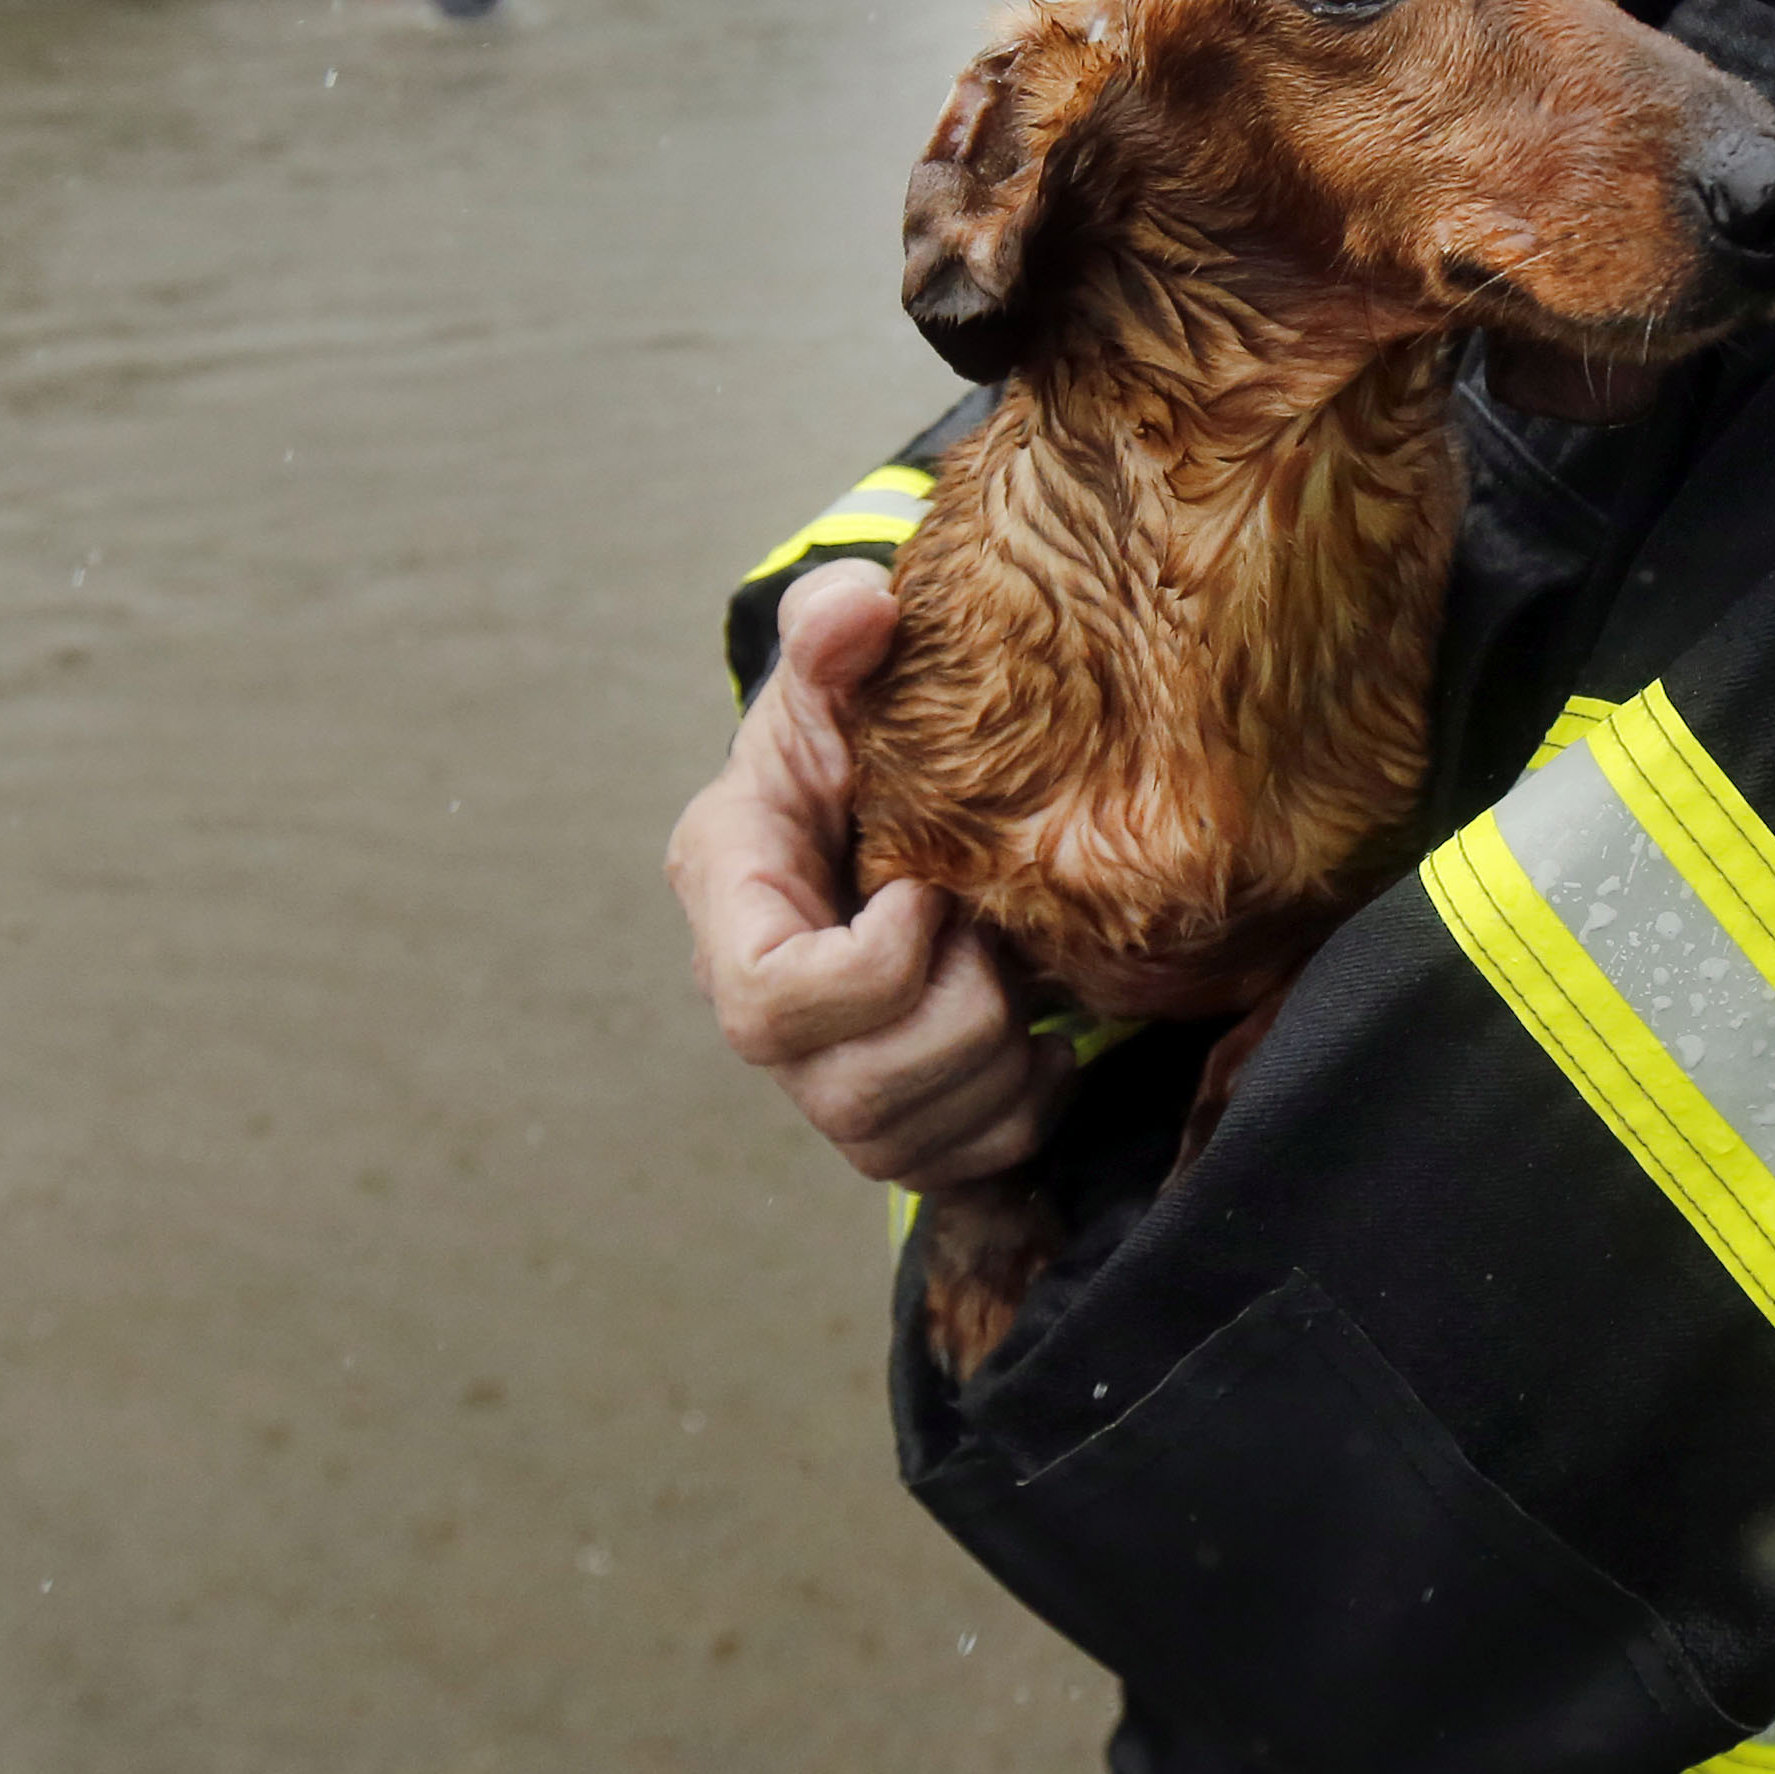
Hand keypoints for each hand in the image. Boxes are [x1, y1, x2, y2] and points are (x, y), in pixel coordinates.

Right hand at [665, 562, 1064, 1186]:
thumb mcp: (841, 663)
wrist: (890, 792)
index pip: (761, 996)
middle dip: (955, 1020)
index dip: (865, 971)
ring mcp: (815, 1071)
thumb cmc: (858, 726)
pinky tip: (1044, 1041)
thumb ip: (837, 626)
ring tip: (1022, 980)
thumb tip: (860, 607)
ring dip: (993, 1070)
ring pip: (895, 1142)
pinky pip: (953, 1166)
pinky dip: (1017, 1114)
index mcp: (729, 891)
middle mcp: (758, 1004)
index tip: (930, 895)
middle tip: (996, 936)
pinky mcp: (882, 1115)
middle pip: (842, 1089)